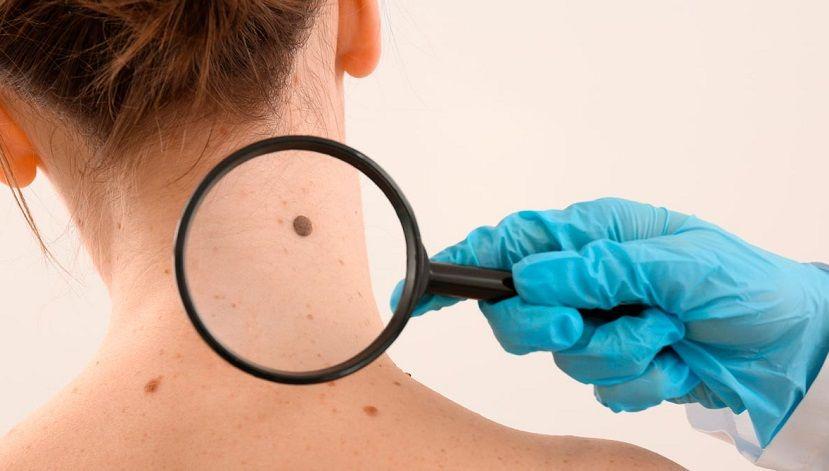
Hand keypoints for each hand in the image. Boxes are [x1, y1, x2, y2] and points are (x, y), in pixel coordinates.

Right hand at [403, 198, 828, 445]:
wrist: (791, 343)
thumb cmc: (744, 284)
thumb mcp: (680, 264)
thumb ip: (603, 267)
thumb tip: (533, 276)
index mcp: (593, 236)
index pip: (508, 244)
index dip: (458, 266)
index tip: (416, 292)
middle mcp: (587, 278)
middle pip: (515, 310)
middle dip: (546, 326)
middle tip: (582, 322)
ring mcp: (600, 322)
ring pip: (560, 355)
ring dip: (618, 353)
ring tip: (666, 333)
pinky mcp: (617, 363)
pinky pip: (600, 386)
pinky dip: (640, 380)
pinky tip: (673, 360)